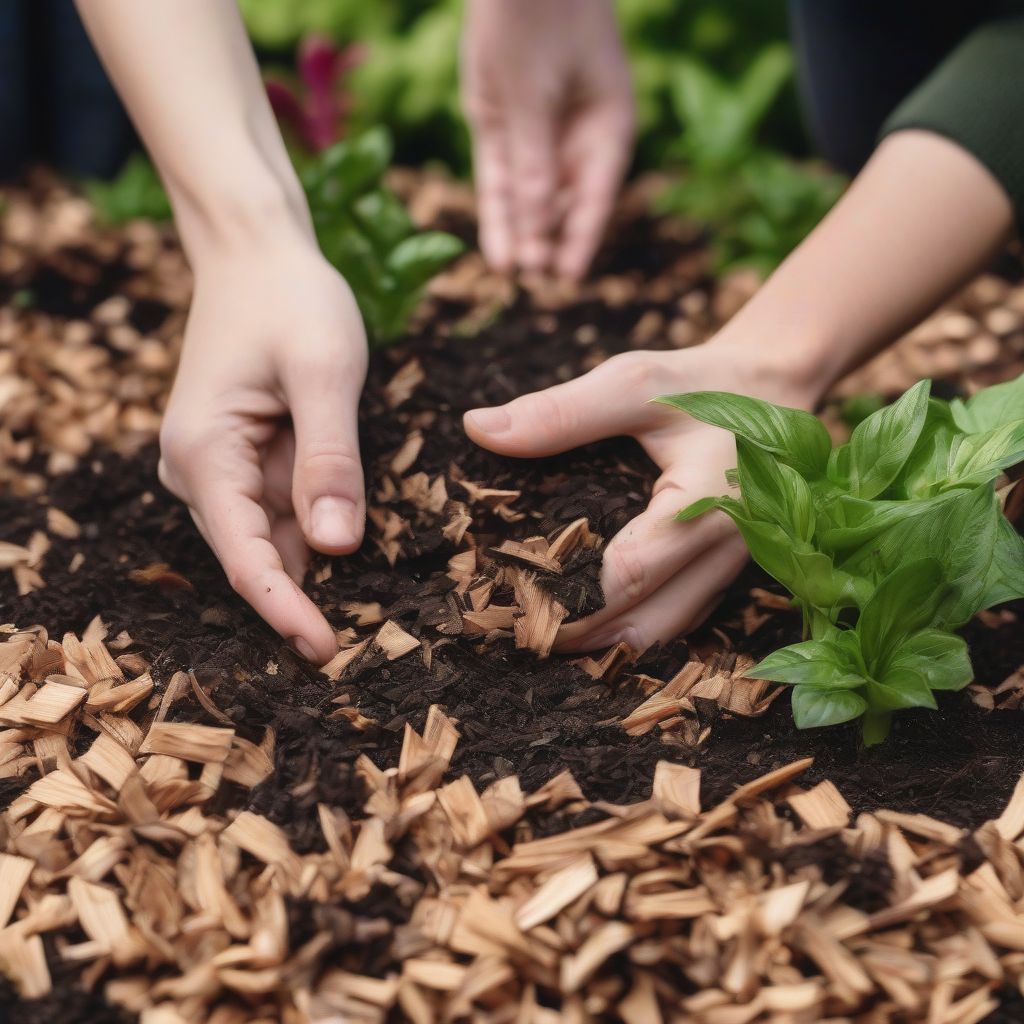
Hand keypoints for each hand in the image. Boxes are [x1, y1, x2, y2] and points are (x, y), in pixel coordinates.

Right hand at [158, 240, 366, 663]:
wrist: (255, 253)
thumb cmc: (291, 299)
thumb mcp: (325, 372)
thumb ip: (331, 459)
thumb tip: (336, 549)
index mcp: (205, 453)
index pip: (245, 556)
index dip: (284, 608)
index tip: (324, 651)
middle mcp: (198, 470)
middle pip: (255, 555)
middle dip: (303, 598)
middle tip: (362, 644)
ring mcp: (218, 466)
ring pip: (272, 535)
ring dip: (313, 566)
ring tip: (367, 606)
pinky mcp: (242, 458)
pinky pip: (281, 508)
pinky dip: (315, 526)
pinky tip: (349, 541)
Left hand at [461, 0, 634, 279]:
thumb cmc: (535, 17)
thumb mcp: (532, 96)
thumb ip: (533, 163)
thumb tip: (537, 230)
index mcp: (607, 124)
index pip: (597, 195)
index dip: (581, 238)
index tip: (567, 277)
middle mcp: (575, 135)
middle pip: (563, 202)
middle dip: (547, 240)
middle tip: (531, 281)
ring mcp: (536, 132)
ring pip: (529, 196)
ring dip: (520, 232)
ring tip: (510, 273)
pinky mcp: (500, 125)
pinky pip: (500, 177)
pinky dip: (497, 210)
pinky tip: (496, 248)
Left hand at [464, 344, 821, 651]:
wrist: (776, 391)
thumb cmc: (703, 385)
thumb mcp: (634, 382)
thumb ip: (562, 411)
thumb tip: (478, 429)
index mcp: (708, 499)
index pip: (632, 572)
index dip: (569, 595)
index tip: (510, 598)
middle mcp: (727, 548)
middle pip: (645, 623)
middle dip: (578, 637)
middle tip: (514, 631)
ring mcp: (730, 570)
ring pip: (662, 635)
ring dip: (603, 644)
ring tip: (541, 634)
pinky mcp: (723, 577)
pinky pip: (675, 622)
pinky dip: (630, 630)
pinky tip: (586, 625)